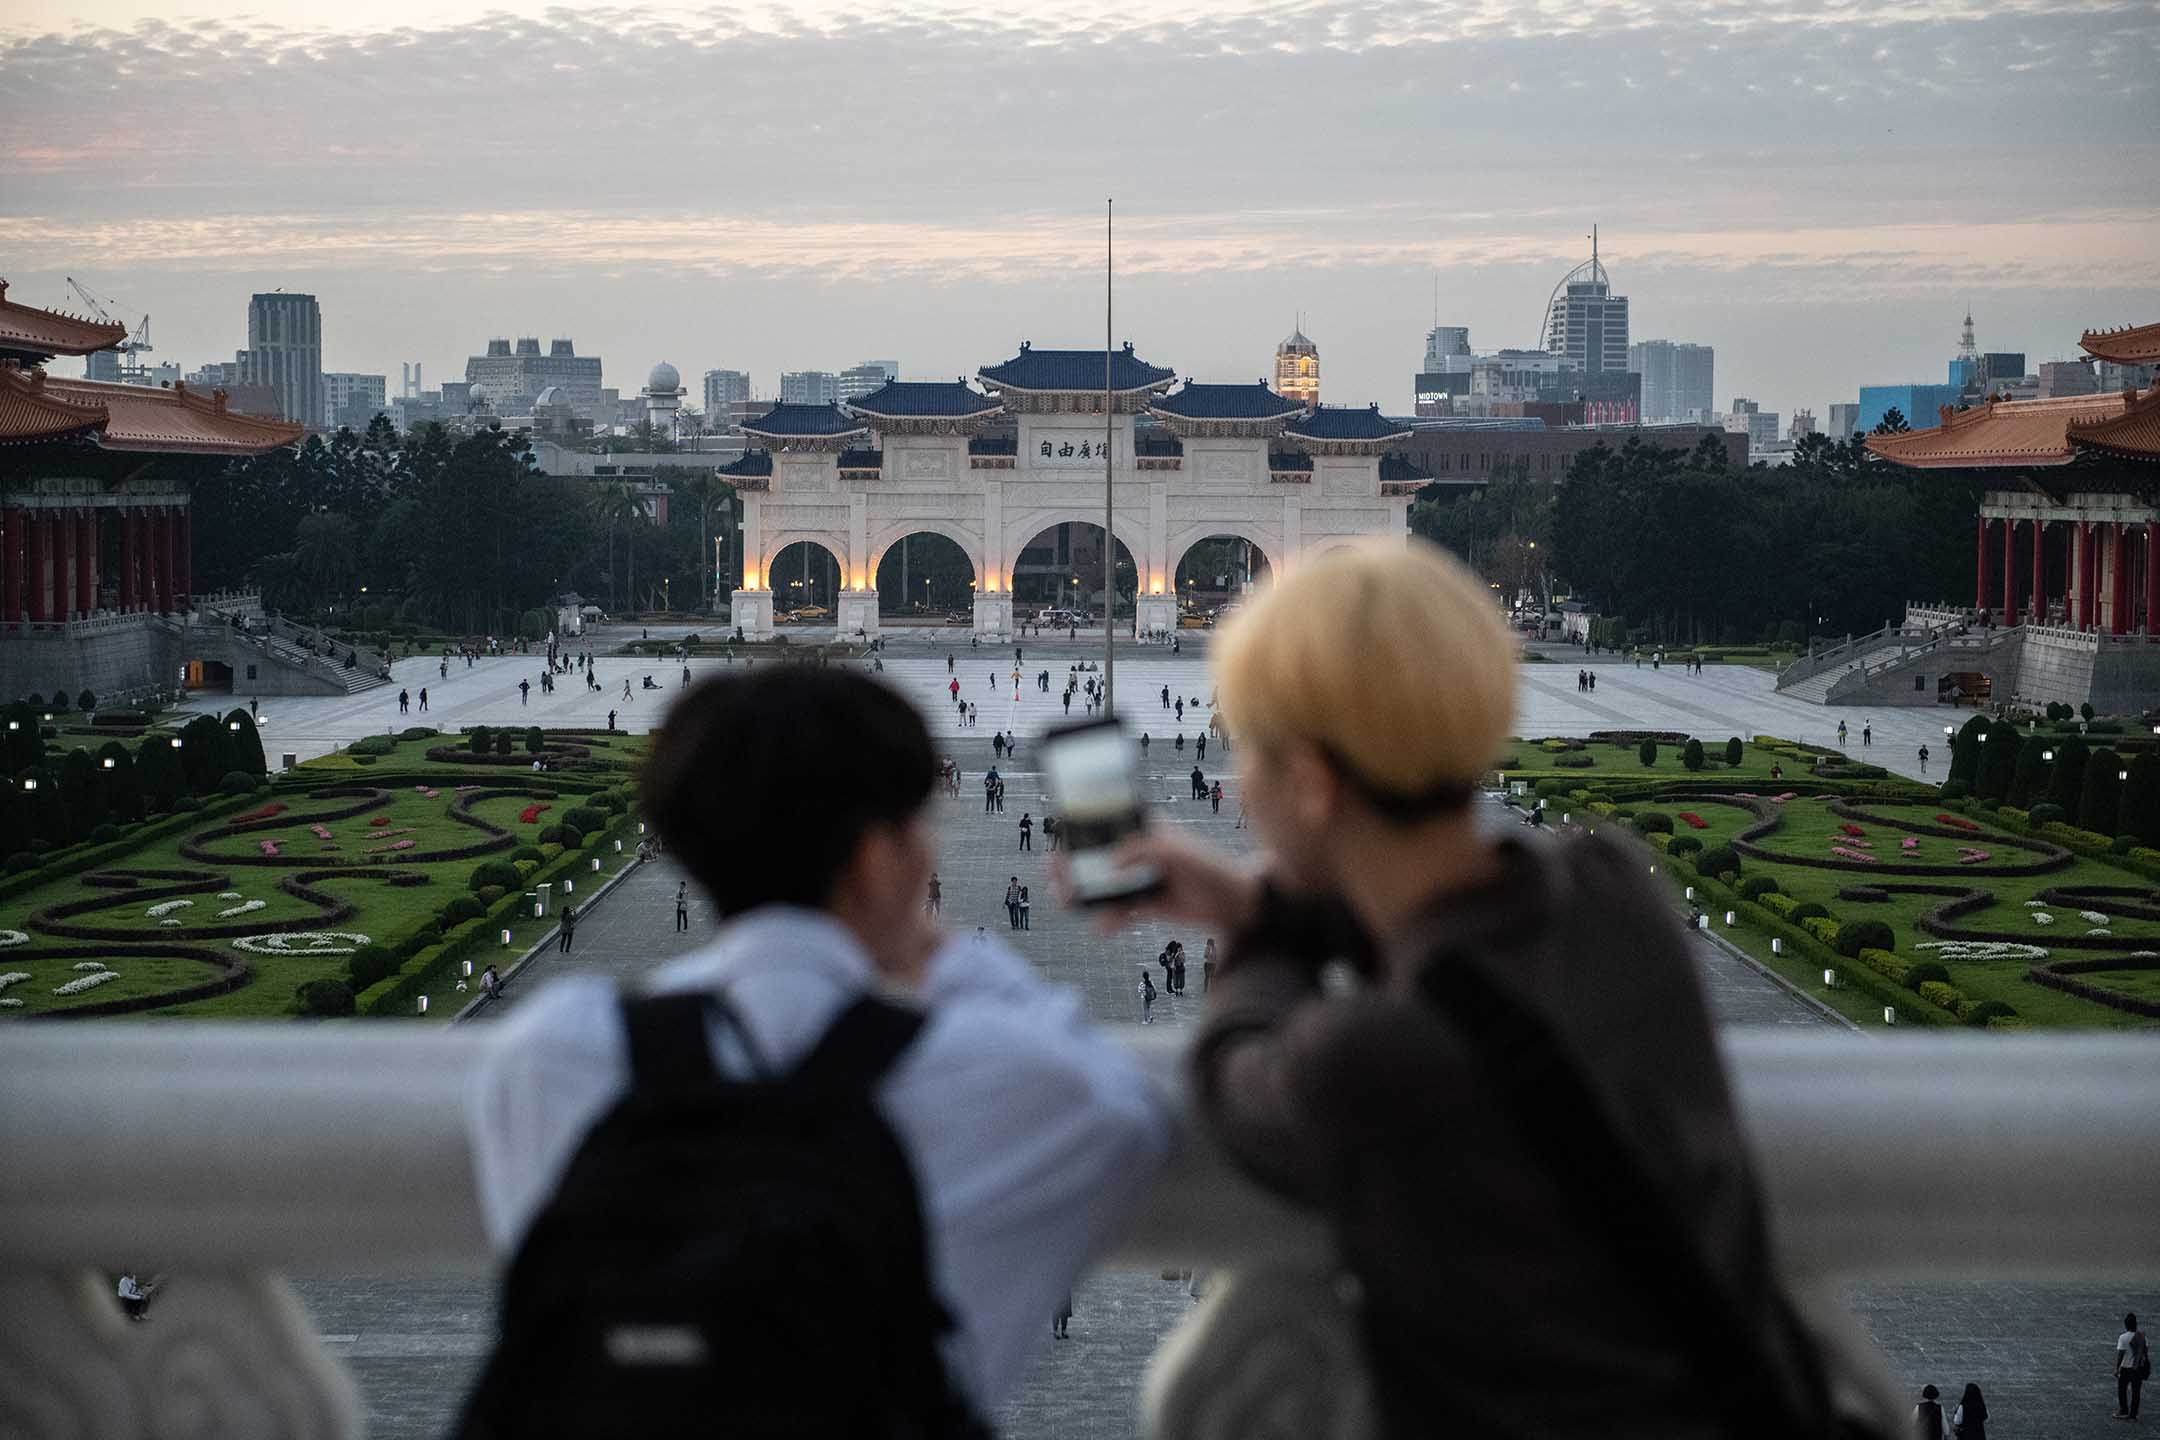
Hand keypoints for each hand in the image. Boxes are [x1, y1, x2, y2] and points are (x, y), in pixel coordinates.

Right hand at [1055, 828, 1260, 936]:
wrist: (1234, 903)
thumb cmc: (1209, 867)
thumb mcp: (1177, 851)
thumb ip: (1143, 850)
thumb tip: (1110, 863)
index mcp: (1144, 831)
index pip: (1107, 826)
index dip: (1080, 831)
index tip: (1058, 839)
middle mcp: (1138, 854)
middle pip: (1097, 858)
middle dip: (1073, 866)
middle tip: (1051, 874)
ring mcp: (1140, 879)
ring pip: (1104, 887)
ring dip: (1083, 895)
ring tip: (1066, 902)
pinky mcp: (1146, 905)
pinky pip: (1120, 912)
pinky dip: (1109, 920)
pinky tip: (1102, 927)